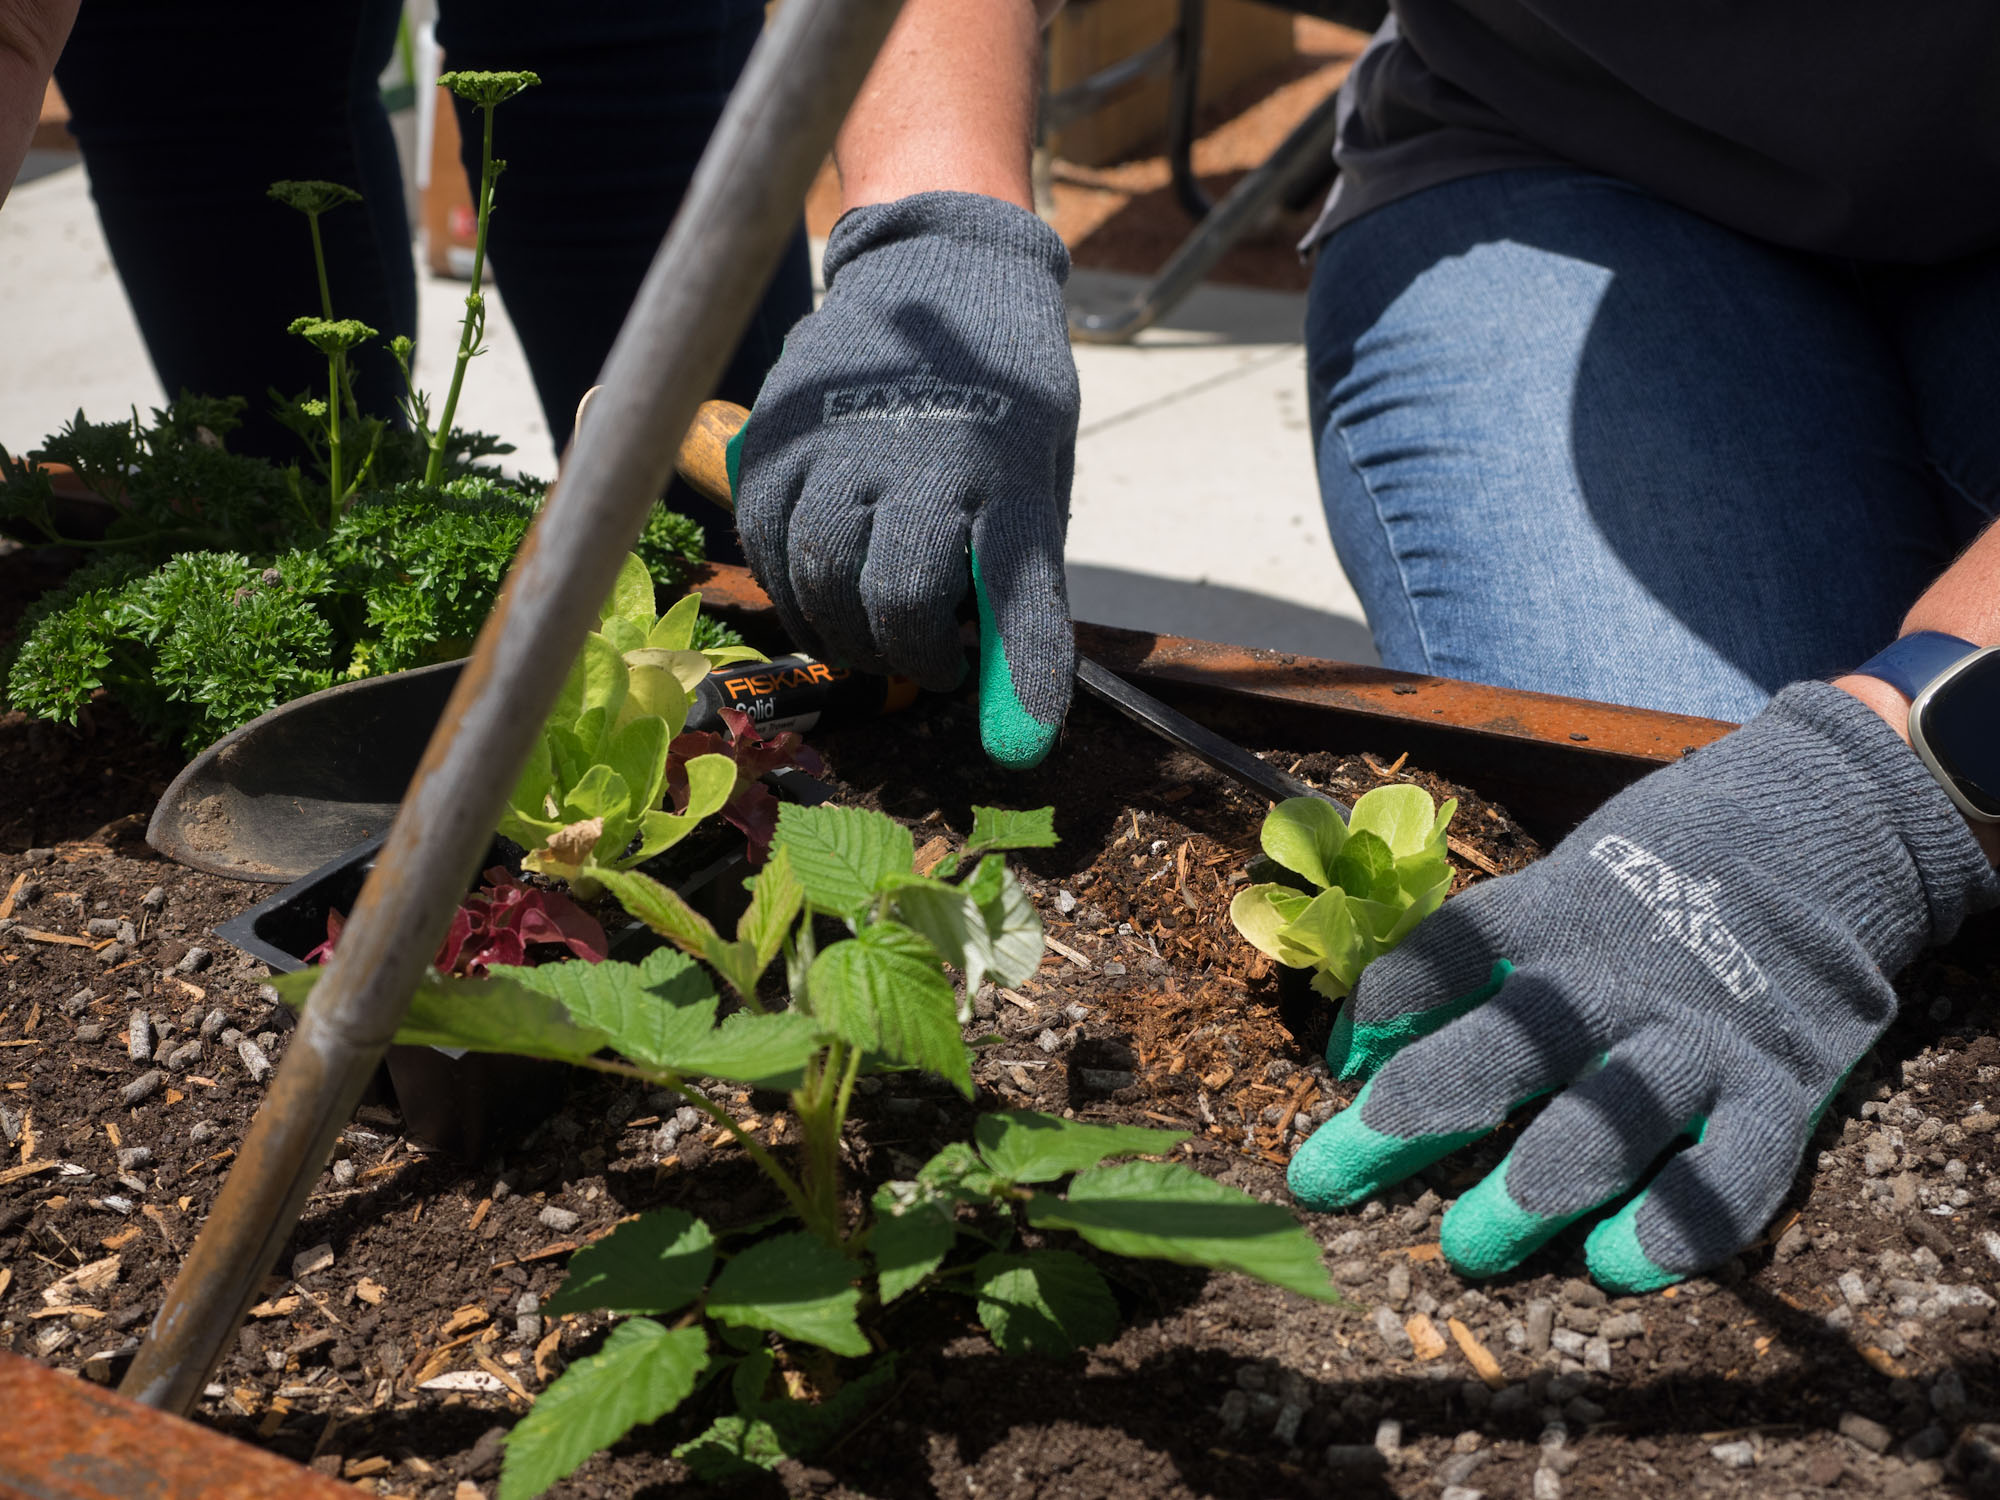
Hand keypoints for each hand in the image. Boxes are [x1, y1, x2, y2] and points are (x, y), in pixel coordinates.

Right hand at [733, 191, 1078, 768]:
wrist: (940, 271)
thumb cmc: (1005, 394)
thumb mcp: (1040, 473)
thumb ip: (1013, 569)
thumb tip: (999, 688)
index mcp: (1007, 470)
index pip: (1017, 592)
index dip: (1020, 675)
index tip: (1019, 747)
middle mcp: (920, 458)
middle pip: (893, 601)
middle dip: (910, 656)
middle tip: (931, 660)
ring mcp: (839, 444)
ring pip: (819, 578)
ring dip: (845, 631)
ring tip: (874, 630)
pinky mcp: (780, 437)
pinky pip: (768, 542)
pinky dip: (793, 587)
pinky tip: (822, 591)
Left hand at [1287, 682, 1998, 1291]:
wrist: (1821, 833)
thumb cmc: (1648, 880)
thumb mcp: (1558, 880)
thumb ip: (1480, 957)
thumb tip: (1363, 1040)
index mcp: (1545, 916)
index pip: (1438, 958)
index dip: (1378, 1011)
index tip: (1339, 1068)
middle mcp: (1609, 978)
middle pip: (1496, 1050)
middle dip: (1406, 1118)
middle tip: (1328, 1179)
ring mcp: (1693, 1033)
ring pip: (1605, 1120)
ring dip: (1532, 1189)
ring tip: (1466, 1248)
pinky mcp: (1775, 1083)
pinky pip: (1731, 1170)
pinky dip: (1678, 1224)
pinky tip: (1618, 1266)